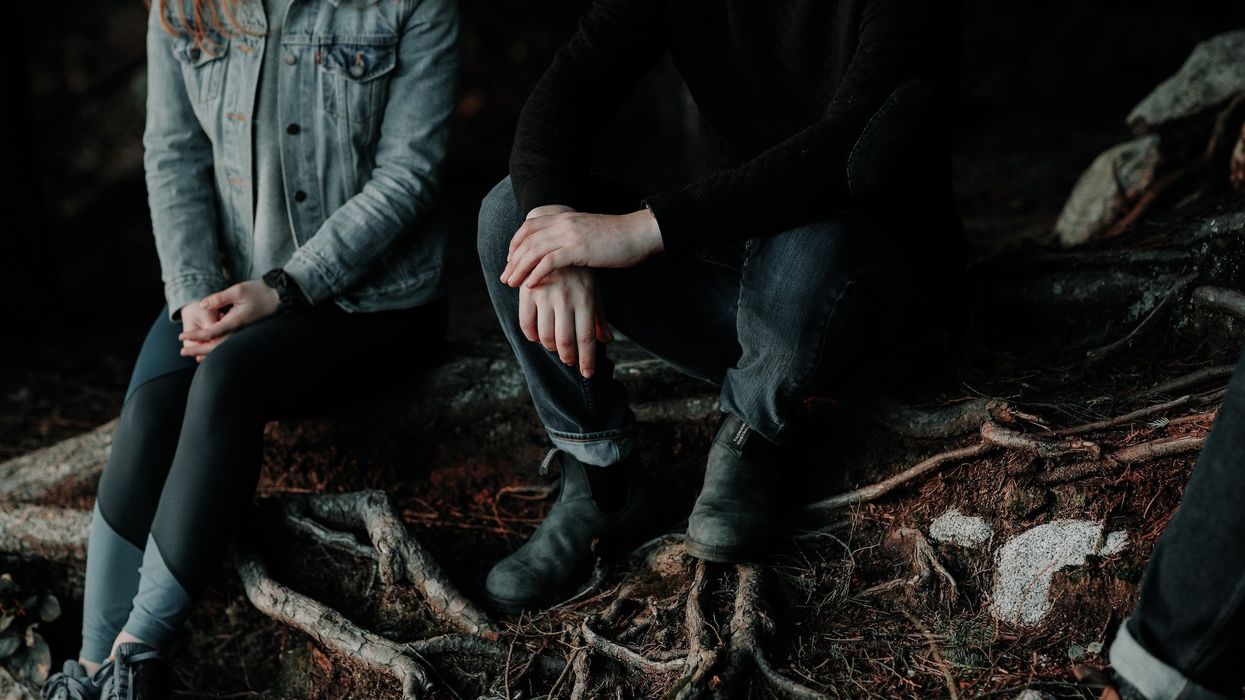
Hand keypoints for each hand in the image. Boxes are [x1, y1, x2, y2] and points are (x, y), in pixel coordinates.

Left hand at [178, 281, 279, 357]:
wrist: (279, 297)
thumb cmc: (259, 292)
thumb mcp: (238, 290)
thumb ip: (219, 298)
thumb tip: (202, 306)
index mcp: (235, 321)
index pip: (211, 333)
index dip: (195, 336)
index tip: (181, 337)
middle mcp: (239, 331)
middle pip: (215, 346)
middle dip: (198, 350)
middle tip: (182, 352)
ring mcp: (243, 334)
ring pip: (223, 348)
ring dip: (207, 352)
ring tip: (194, 355)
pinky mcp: (246, 333)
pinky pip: (229, 345)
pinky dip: (217, 349)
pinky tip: (210, 350)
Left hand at [501, 209, 663, 287]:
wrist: (638, 234)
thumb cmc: (617, 238)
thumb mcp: (588, 232)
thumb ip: (572, 237)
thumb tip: (562, 250)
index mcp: (564, 217)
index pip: (529, 227)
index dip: (515, 243)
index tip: (510, 261)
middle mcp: (563, 223)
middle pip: (527, 239)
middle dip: (513, 260)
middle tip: (505, 278)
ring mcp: (570, 234)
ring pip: (534, 250)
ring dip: (519, 268)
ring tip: (512, 283)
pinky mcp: (578, 248)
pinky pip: (549, 261)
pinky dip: (536, 273)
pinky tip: (530, 285)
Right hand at [518, 266, 613, 377]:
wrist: (557, 240)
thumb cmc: (580, 270)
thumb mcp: (594, 290)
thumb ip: (598, 317)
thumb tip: (607, 340)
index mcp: (585, 299)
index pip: (586, 339)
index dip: (586, 360)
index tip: (587, 374)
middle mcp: (565, 299)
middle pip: (565, 342)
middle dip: (569, 358)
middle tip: (571, 361)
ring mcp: (545, 295)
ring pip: (545, 336)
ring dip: (551, 348)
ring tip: (557, 348)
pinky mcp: (527, 292)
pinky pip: (526, 324)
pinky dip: (532, 336)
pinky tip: (539, 336)